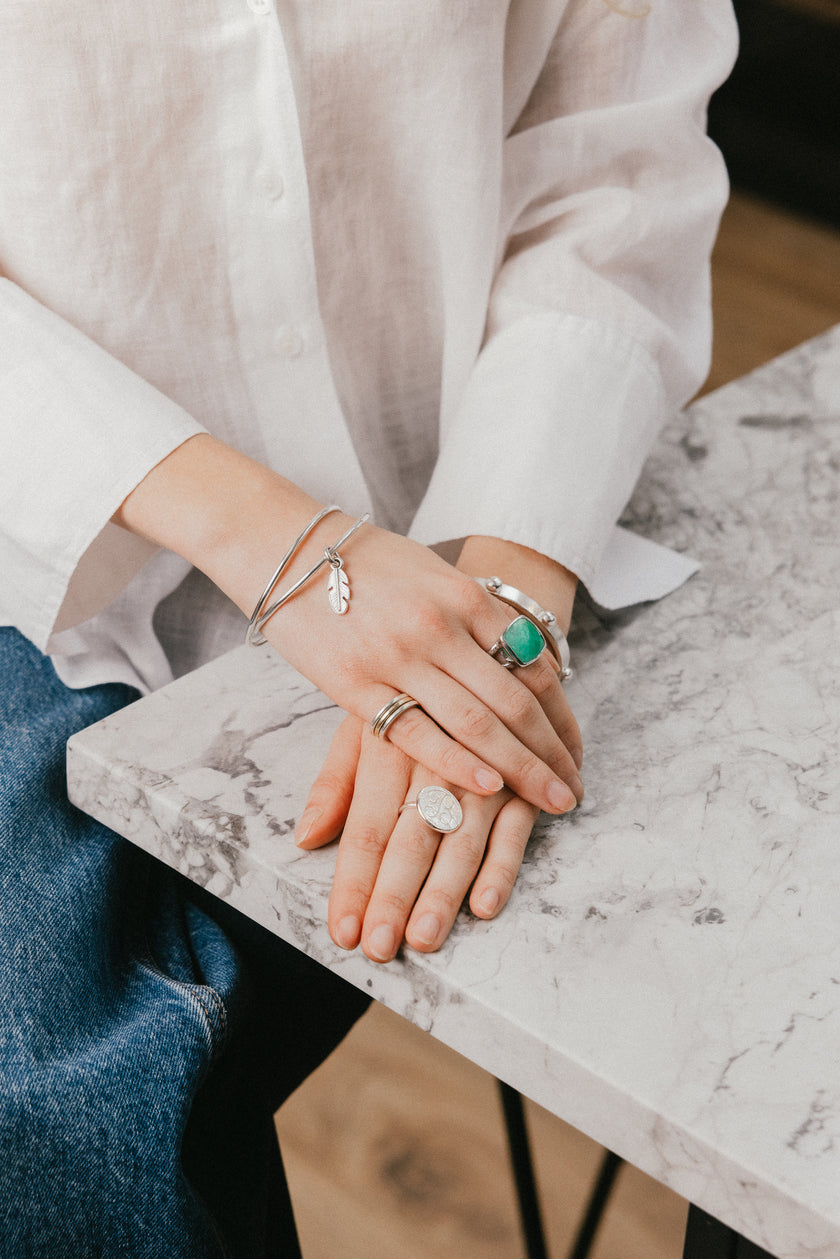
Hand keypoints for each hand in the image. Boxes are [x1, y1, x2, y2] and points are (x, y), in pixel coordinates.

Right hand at [261, 519, 581, 814]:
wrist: (290, 550)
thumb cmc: (368, 564)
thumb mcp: (435, 575)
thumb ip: (478, 618)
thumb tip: (526, 658)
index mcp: (466, 597)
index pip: (535, 667)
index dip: (563, 718)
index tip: (576, 753)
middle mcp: (441, 626)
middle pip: (515, 702)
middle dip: (551, 754)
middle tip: (574, 792)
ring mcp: (399, 656)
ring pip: (477, 722)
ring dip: (521, 769)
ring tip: (551, 802)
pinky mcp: (356, 685)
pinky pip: (417, 731)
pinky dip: (457, 762)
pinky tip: (487, 788)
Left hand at [297, 715, 540, 961]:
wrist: (490, 648)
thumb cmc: (416, 697)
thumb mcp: (365, 724)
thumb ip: (335, 783)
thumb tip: (304, 837)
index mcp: (387, 747)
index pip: (366, 827)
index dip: (354, 881)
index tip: (343, 931)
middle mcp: (433, 761)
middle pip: (410, 838)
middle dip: (393, 895)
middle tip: (379, 945)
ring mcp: (482, 772)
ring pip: (460, 839)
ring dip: (442, 891)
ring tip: (424, 937)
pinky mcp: (523, 780)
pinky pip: (513, 828)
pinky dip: (501, 866)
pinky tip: (485, 903)